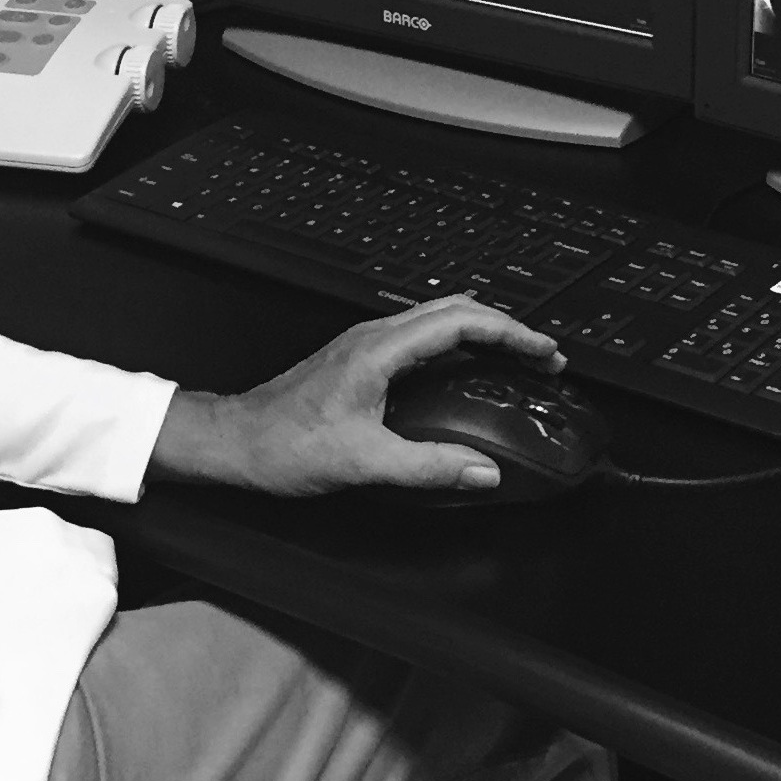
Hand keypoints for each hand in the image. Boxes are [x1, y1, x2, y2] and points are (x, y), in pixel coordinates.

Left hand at [147, 296, 563, 496]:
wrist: (236, 441)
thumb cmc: (283, 444)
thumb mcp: (364, 462)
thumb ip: (429, 466)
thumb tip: (482, 470)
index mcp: (379, 349)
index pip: (461, 322)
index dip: (511, 333)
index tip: (543, 351)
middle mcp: (373, 336)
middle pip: (455, 309)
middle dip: (506, 326)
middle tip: (541, 355)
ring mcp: (365, 344)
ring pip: (437, 319)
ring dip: (481, 332)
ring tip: (514, 358)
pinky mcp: (359, 359)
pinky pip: (420, 337)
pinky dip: (455, 345)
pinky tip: (464, 371)